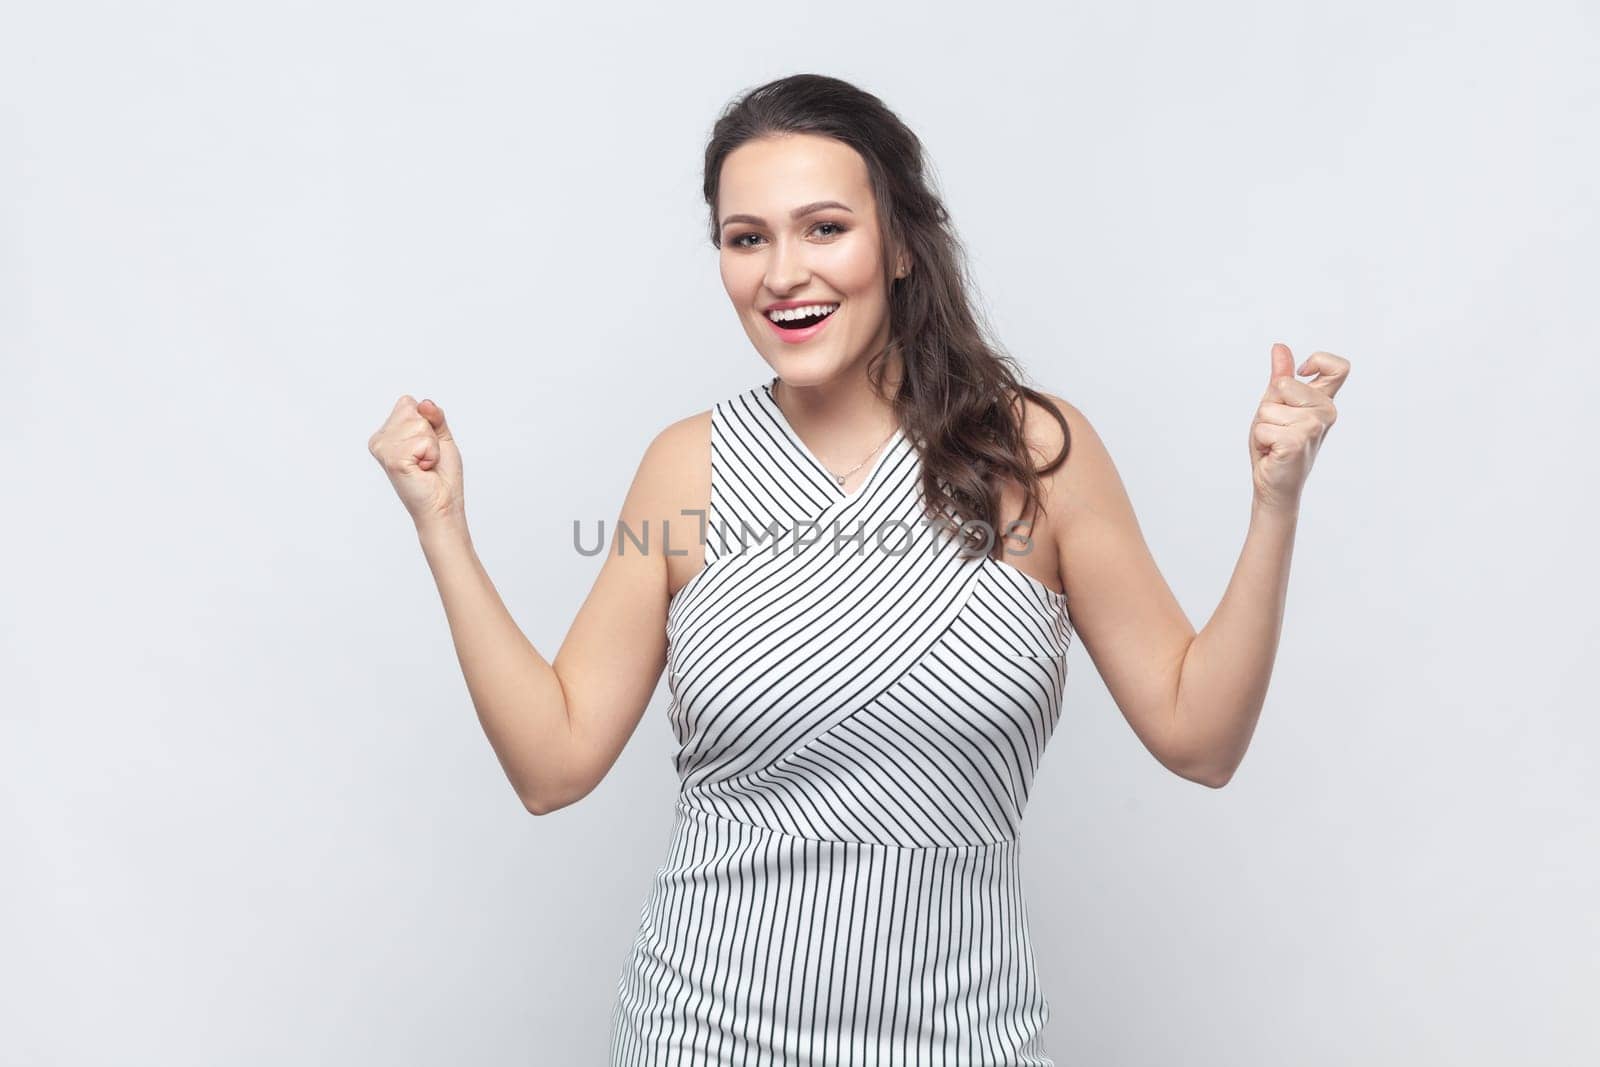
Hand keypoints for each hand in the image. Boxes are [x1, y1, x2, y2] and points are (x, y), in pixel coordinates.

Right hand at [367, 395, 465, 531]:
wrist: (443, 504)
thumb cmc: (441, 475)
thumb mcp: (440, 437)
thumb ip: (433, 416)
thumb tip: (424, 403)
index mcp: (387, 432)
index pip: (408, 403)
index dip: (428, 421)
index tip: (426, 445)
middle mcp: (380, 439)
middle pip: (413, 410)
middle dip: (430, 434)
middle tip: (427, 457)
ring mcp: (384, 449)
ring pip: (419, 424)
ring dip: (432, 446)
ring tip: (424, 464)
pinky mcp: (393, 459)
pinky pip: (423, 441)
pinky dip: (432, 455)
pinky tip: (422, 469)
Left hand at [1249, 344, 1348, 512]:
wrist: (1274, 484)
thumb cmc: (1276, 445)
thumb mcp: (1276, 405)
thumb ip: (1280, 377)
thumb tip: (1280, 348)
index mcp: (1323, 400)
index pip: (1339, 367)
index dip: (1319, 360)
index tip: (1302, 372)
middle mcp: (1325, 412)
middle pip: (1283, 384)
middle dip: (1268, 405)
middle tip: (1276, 427)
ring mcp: (1314, 426)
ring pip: (1268, 408)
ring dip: (1262, 426)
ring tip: (1274, 441)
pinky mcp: (1298, 441)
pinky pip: (1263, 427)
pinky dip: (1260, 440)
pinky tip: (1273, 452)